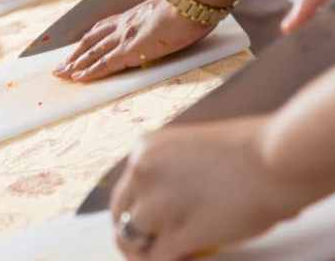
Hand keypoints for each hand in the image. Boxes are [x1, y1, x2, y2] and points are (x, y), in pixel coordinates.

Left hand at [53, 0, 212, 81]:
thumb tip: (162, 28)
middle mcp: (123, 25)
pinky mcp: (131, 50)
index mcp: (132, 16)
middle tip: (60, 66)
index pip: (103, 29)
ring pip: (93, 53)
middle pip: (91, 41)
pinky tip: (79, 78)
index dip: (89, 41)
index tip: (78, 49)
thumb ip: (158, 21)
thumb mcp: (167, 12)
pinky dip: (90, 72)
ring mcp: (125, 37)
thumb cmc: (187, 7)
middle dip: (74, 54)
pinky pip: (105, 64)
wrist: (191, 3)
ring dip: (76, 64)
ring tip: (62, 74)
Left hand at [110, 117, 303, 260]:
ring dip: (147, 251)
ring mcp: (156, 204)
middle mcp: (142, 174)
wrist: (276, 159)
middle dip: (133, 234)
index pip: (126, 188)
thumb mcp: (192, 148)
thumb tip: (170, 201)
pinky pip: (156, 259)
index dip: (135, 209)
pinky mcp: (176, 233)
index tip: (147, 222)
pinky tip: (184, 259)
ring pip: (132, 239)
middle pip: (122, 215)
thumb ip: (173, 171)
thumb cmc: (250, 151)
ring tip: (170, 254)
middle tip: (148, 246)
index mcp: (144, 150)